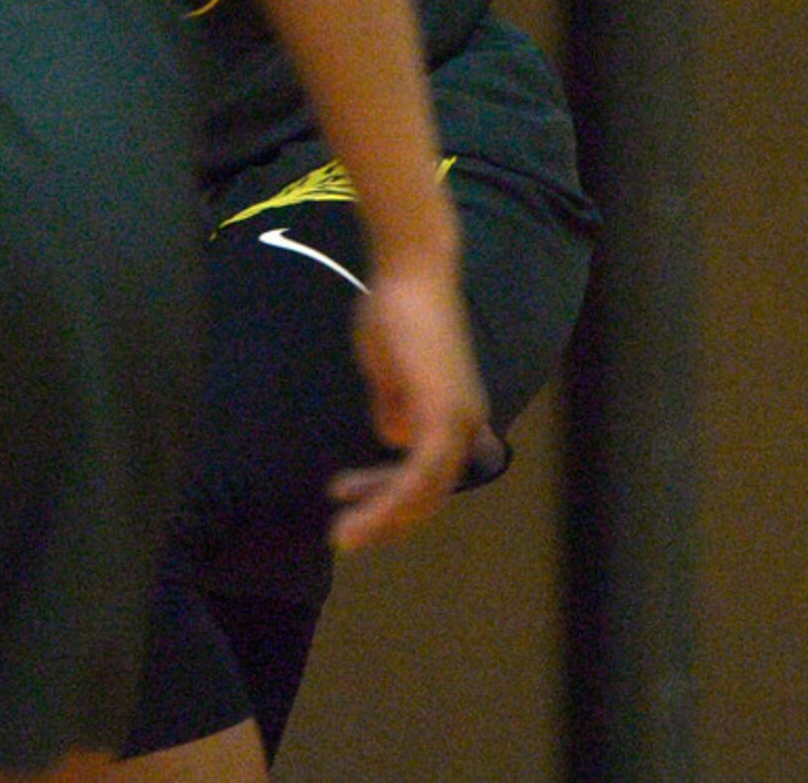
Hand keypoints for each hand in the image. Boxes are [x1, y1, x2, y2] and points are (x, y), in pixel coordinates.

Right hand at [326, 256, 488, 551]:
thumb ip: (397, 405)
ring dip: (383, 518)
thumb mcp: (393, 370)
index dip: (385, 494)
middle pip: (429, 491)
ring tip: (343, 535)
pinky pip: (421, 472)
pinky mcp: (444, 409)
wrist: (411, 270)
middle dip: (384, 517)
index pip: (427, 474)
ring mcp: (459, 415)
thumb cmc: (398, 311)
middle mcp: (466, 420)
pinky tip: (355, 506)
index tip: (340, 495)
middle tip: (343, 536)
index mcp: (456, 413)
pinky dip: (390, 496)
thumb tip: (395, 439)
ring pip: (426, 490)